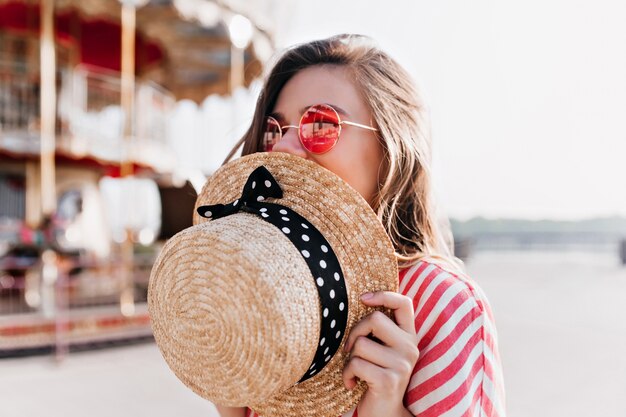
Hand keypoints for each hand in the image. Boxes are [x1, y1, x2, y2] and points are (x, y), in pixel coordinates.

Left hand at [342, 291, 418, 416]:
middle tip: (351, 350)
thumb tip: (361, 299)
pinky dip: (347, 374)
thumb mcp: (382, 350)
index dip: (383, 295)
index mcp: (409, 336)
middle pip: (374, 319)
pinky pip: (356, 364)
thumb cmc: (376, 376)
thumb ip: (380, 330)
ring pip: (360, 343)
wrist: (384, 414)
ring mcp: (402, 365)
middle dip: (355, 333)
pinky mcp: (388, 380)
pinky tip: (351, 383)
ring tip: (354, 370)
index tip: (363, 299)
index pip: (404, 303)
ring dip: (349, 359)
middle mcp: (410, 348)